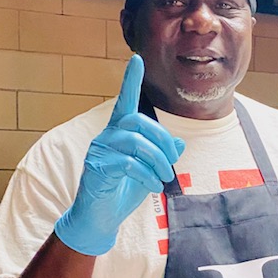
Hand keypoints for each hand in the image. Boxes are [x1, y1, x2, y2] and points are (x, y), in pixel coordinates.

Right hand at [55, 54, 184, 255]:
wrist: (101, 218)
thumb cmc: (123, 192)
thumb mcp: (149, 172)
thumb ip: (162, 157)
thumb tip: (180, 144)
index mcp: (119, 133)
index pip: (125, 102)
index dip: (130, 81)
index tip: (136, 59)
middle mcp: (107, 137)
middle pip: (138, 122)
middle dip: (162, 141)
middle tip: (171, 164)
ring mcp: (100, 151)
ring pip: (135, 142)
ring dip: (157, 160)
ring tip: (164, 178)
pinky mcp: (97, 167)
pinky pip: (129, 163)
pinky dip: (147, 175)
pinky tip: (154, 186)